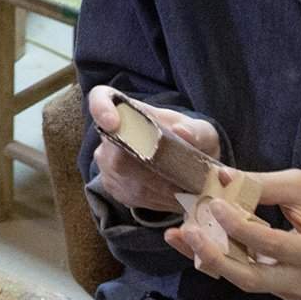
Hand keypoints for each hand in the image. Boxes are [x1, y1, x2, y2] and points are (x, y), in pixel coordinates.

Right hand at [87, 85, 222, 213]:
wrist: (181, 160)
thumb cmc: (188, 140)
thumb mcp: (200, 131)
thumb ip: (196, 131)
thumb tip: (182, 132)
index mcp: (126, 108)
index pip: (100, 99)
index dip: (101, 110)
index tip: (112, 124)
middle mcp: (108, 134)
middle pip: (120, 154)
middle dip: (158, 170)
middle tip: (188, 178)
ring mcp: (106, 162)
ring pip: (128, 179)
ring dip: (161, 189)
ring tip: (187, 190)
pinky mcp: (112, 186)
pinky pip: (132, 196)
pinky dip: (158, 200)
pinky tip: (175, 198)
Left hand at [166, 168, 300, 299]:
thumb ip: (262, 184)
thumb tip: (222, 176)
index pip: (271, 244)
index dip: (239, 226)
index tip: (214, 203)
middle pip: (250, 277)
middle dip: (214, 255)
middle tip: (185, 230)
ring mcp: (290, 290)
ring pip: (243, 279)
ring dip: (209, 257)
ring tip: (177, 234)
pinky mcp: (278, 289)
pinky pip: (246, 276)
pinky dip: (220, 258)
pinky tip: (194, 240)